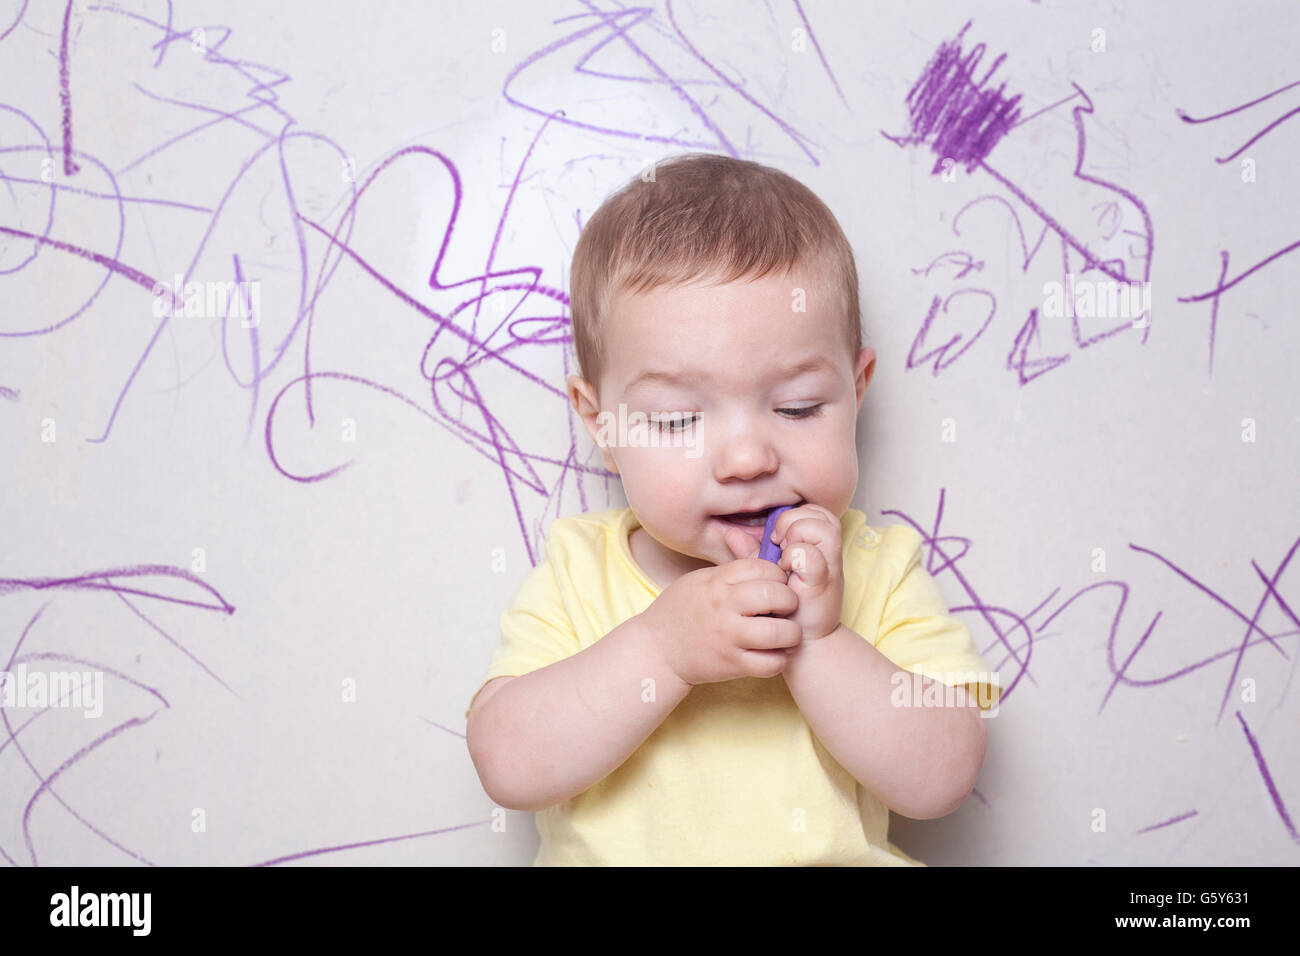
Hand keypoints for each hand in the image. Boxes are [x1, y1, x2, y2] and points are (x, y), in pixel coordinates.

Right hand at [640, 557, 801, 685]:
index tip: (778, 583)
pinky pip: (770, 663)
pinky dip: (779, 660)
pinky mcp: (732, 664)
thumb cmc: (679, 611)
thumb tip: (763, 554)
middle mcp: (724, 606)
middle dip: (791, 600)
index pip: (762, 566)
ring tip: (787, 632)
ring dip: (791, 632)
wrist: (655, 650)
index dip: (778, 574)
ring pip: (780, 632)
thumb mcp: (700, 580)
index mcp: (717, 581)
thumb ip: (731, 570)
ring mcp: (729, 637)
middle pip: (776, 594)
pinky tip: (773, 653)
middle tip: (788, 607)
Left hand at [723, 503, 843, 641]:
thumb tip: (731, 533)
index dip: (792, 516)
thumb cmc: (784, 611)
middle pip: (819, 513)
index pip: (812, 511)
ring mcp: (828, 567)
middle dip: (793, 521)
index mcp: (815, 548)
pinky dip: (795, 557)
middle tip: (778, 543)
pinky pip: (810, 555)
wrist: (803, 645)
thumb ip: (752, 554)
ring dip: (798, 535)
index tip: (774, 537)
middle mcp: (827, 554)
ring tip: (784, 556)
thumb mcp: (767, 576)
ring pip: (822, 526)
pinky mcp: (824, 583)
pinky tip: (786, 571)